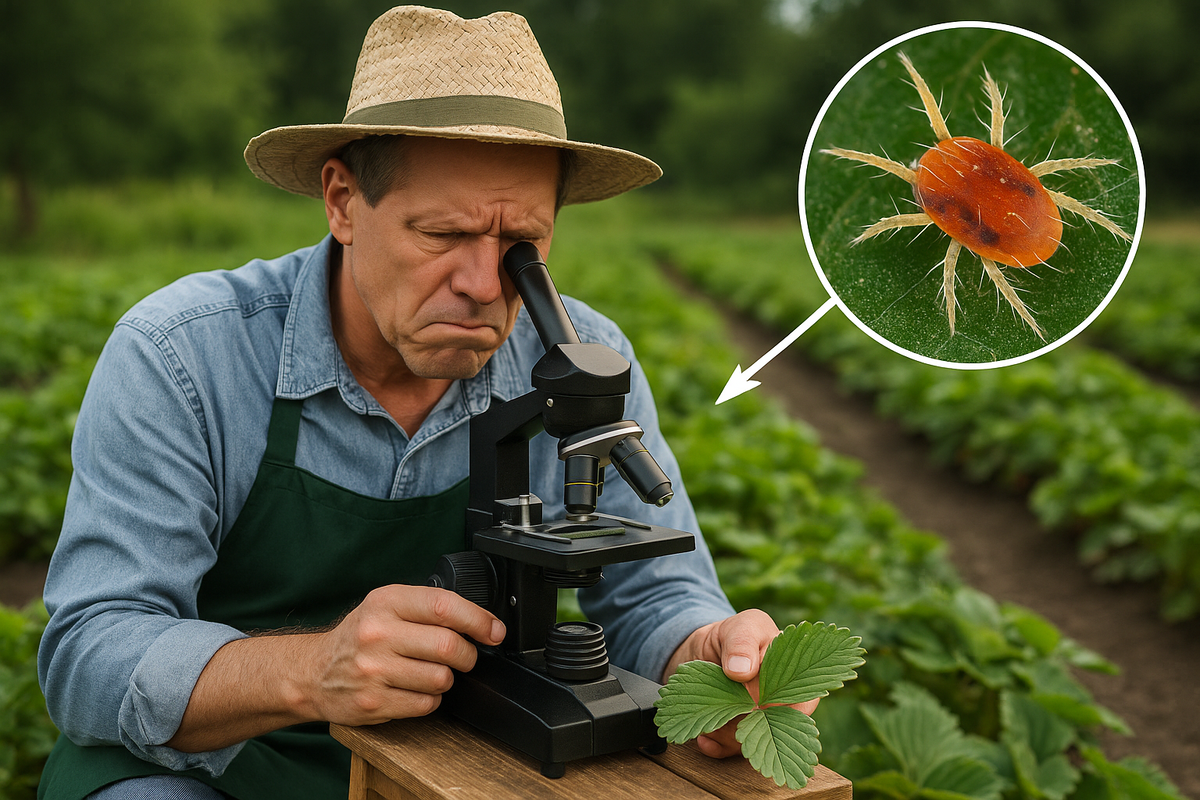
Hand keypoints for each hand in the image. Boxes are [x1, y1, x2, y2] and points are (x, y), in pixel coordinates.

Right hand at [305, 584, 504, 725]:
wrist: (312, 672)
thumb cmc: (359, 636)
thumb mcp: (386, 606)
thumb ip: (427, 607)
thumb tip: (482, 622)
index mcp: (385, 602)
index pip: (444, 606)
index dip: (478, 620)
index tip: (494, 631)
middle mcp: (377, 633)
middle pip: (448, 646)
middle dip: (468, 655)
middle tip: (465, 656)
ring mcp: (374, 670)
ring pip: (441, 678)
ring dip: (447, 678)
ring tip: (432, 672)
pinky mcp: (373, 703)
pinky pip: (426, 703)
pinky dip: (431, 699)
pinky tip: (416, 689)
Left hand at [662, 609, 818, 758]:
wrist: (703, 647)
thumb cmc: (733, 634)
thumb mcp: (740, 627)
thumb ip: (742, 643)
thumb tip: (741, 670)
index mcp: (796, 675)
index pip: (802, 702)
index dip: (783, 712)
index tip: (757, 707)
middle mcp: (780, 703)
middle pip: (776, 729)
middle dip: (751, 729)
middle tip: (726, 718)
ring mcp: (758, 720)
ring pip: (752, 741)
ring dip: (727, 736)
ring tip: (706, 723)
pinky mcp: (735, 731)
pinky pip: (731, 748)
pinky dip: (716, 746)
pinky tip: (703, 738)